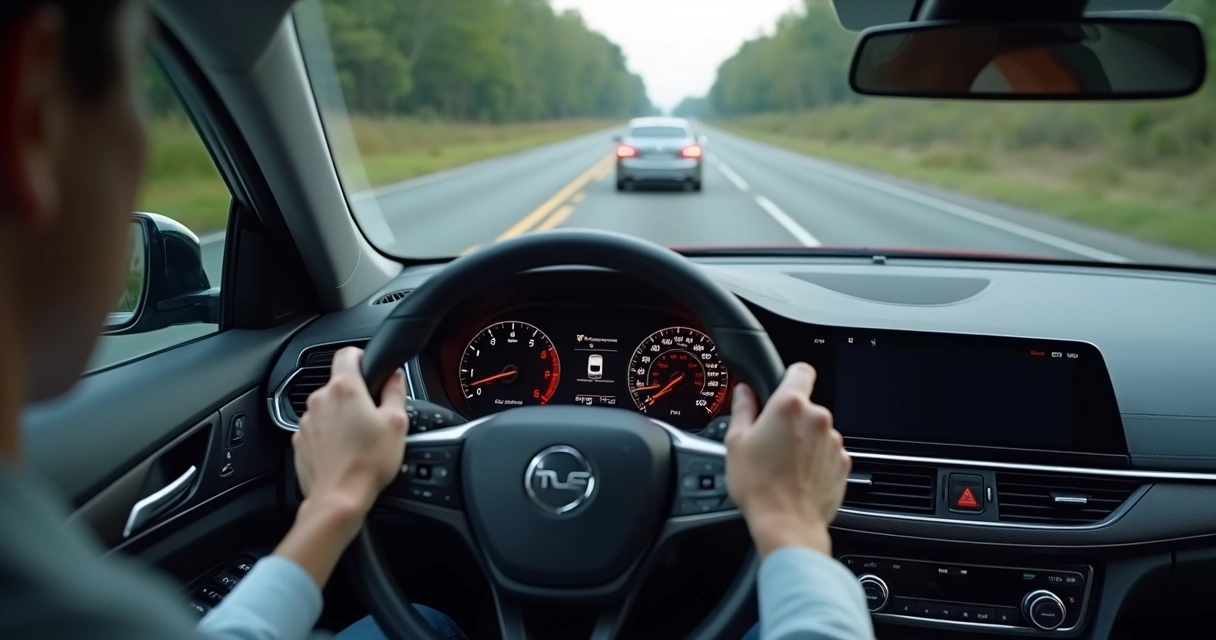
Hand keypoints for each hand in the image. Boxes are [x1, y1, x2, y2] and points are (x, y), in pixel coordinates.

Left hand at [293, 346, 408, 517]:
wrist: (338, 499)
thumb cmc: (367, 463)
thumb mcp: (396, 423)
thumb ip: (396, 392)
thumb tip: (395, 377)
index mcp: (344, 389)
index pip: (347, 353)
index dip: (361, 357)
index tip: (369, 368)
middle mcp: (320, 401)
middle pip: (338, 385)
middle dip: (355, 396)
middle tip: (374, 416)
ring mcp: (306, 422)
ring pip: (327, 409)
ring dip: (341, 417)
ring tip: (360, 440)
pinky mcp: (300, 442)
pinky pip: (317, 431)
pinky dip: (330, 437)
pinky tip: (345, 453)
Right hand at [725, 363, 850, 558]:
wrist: (786, 524)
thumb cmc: (759, 486)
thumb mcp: (736, 442)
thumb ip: (742, 409)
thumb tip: (743, 393)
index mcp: (790, 406)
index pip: (800, 370)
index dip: (789, 377)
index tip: (781, 388)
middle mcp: (818, 419)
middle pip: (806, 407)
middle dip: (790, 419)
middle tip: (770, 441)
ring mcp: (834, 443)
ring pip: (817, 432)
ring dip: (804, 441)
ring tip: (783, 465)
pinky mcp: (843, 464)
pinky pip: (827, 454)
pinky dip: (815, 461)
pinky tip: (797, 477)